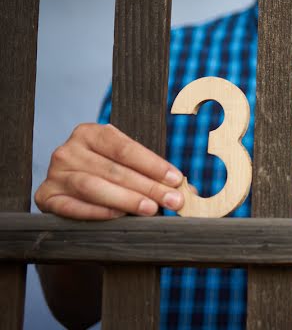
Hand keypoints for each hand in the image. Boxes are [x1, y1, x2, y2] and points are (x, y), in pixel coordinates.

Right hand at [34, 123, 184, 219]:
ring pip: (94, 186)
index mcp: (90, 133)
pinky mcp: (45, 197)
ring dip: (126, 199)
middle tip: (173, 200)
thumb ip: (152, 175)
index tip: (177, 179)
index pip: (126, 148)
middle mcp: (69, 150)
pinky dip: (97, 212)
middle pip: (114, 169)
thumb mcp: (128, 168)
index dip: (153, 165)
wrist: (74, 198)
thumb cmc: (108, 178)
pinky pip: (72, 206)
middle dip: (148, 186)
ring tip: (151, 209)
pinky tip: (119, 217)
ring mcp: (54, 174)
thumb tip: (188, 190)